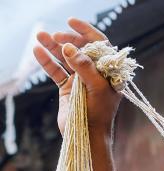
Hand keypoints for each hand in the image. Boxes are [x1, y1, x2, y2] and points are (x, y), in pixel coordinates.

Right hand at [33, 18, 120, 136]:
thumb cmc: (98, 115)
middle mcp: (95, 75)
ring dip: (53, 47)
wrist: (88, 139)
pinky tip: (38, 51)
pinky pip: (56, 71)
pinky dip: (46, 61)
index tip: (71, 22)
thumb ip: (84, 66)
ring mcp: (80, 81)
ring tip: (41, 37)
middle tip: (56, 36)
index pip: (99, 45)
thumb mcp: (96, 88)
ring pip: (65, 58)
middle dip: (67, 39)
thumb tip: (69, 47)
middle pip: (79, 49)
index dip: (86, 32)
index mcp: (108, 73)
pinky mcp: (68, 90)